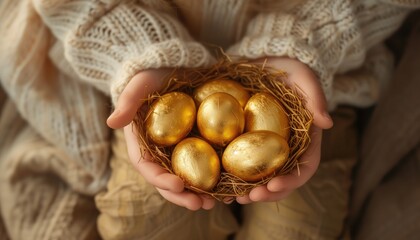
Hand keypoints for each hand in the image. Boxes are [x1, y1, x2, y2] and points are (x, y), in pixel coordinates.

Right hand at [107, 69, 215, 210]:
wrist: (173, 62)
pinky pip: (204, 163)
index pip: (147, 166)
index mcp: (141, 141)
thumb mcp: (140, 81)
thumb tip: (111, 122)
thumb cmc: (153, 71)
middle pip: (167, 179)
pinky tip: (228, 185)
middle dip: (182, 195)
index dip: (160, 179)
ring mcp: (177, 147)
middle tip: (200, 204)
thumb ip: (127, 100)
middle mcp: (159, 150)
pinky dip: (213, 177)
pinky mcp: (196, 142)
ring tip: (216, 202)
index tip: (178, 184)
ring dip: (199, 193)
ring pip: (186, 177)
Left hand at [236, 57, 332, 203]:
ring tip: (231, 198)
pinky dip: (232, 177)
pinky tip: (218, 183)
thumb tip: (327, 123)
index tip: (275, 185)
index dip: (292, 180)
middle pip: (282, 179)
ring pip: (261, 178)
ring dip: (248, 191)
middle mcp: (286, 149)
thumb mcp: (305, 77)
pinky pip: (240, 163)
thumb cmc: (290, 68)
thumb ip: (316, 97)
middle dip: (267, 193)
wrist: (268, 61)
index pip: (305, 167)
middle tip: (249, 197)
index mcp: (306, 140)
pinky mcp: (247, 142)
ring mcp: (266, 147)